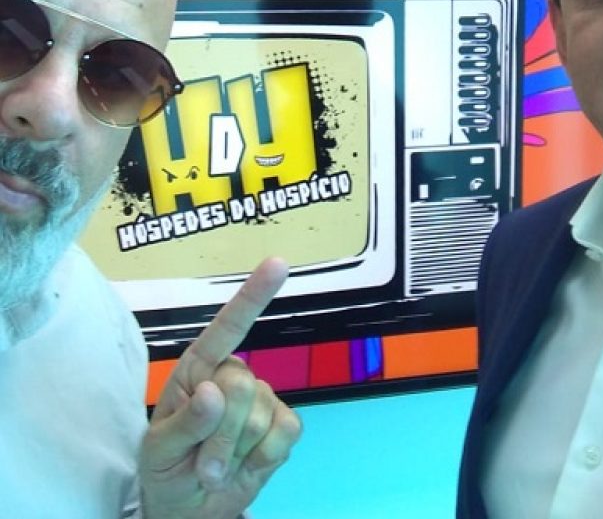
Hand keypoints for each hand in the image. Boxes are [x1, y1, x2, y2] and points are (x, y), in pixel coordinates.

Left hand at [139, 257, 301, 518]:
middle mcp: (234, 375)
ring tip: (216, 470)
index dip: (254, 296)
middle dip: (219, 436)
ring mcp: (263, 399)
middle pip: (242, 386)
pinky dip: (263, 459)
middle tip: (201, 466)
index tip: (279, 264)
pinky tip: (247, 464)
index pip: (227, 327)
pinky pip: (286, 432)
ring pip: (262, 417)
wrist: (191, 509)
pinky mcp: (283, 425)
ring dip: (235, 455)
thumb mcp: (158, 451)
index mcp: (199, 369)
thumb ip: (183, 424)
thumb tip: (214, 391)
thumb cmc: (166, 469)